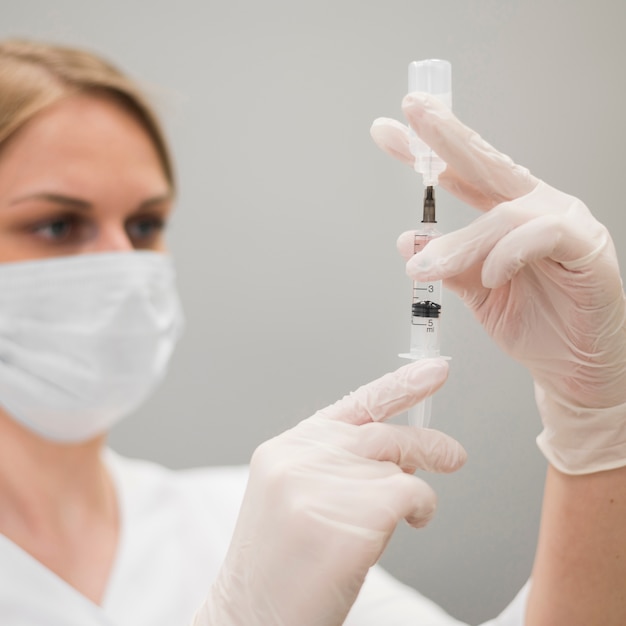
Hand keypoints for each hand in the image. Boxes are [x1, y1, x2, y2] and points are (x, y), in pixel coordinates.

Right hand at [194, 359, 465, 625]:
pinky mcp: (347, 520)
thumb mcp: (297, 497)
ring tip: (407, 520)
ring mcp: (320, 487)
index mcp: (288, 449)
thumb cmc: (279, 567)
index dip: (400, 383)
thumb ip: (338, 466)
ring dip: (413, 496)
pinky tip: (405, 529)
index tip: (435, 369)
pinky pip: (410, 497)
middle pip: (384, 434)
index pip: (354, 403)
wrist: (252, 619)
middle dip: (428, 444)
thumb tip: (400, 458)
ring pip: (399, 470)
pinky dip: (421, 512)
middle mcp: (300, 458)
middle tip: (453, 456)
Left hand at [371, 92, 625, 474]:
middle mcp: (536, 209)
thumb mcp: (476, 293)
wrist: (574, 370)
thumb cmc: (535, 326)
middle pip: (487, 162)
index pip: (462, 174)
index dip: (426, 151)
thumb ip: (447, 265)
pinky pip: (543, 234)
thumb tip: (407, 241)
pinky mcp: (588, 249)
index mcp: (508, 216)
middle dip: (447, 135)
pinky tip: (491, 275)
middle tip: (414, 112)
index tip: (388, 130)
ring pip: (504, 211)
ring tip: (426, 269)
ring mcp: (565, 224)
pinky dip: (507, 253)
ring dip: (458, 241)